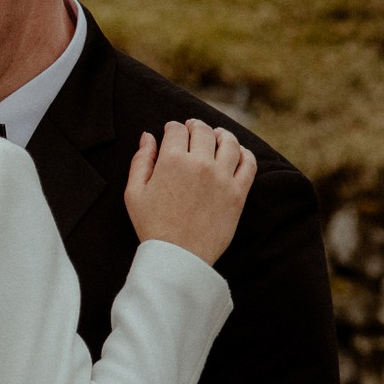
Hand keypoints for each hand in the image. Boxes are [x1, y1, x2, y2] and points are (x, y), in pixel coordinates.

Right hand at [126, 118, 255, 264]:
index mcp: (172, 161)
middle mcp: (200, 164)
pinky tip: (238, 153)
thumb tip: (148, 137)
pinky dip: (245, 154)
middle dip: (196, 126)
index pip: (177, 130)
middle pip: (203, 131)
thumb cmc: (152, 227)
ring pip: (229, 142)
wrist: (178, 257)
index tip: (171, 131)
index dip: (173, 127)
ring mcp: (222, 178)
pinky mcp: (238, 193)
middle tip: (193, 128)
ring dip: (222, 134)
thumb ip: (141, 160)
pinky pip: (249, 164)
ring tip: (218, 135)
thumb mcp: (134, 193)